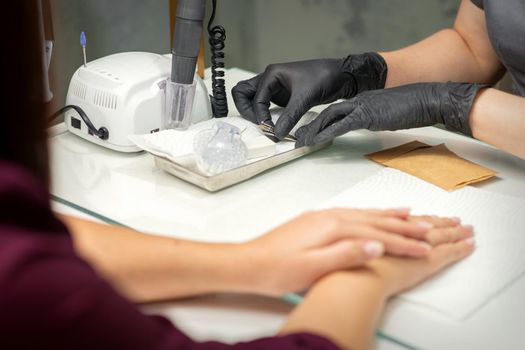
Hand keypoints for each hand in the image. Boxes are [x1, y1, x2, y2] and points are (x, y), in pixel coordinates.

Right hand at [231, 53, 386, 138]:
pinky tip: (272, 124)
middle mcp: (269, 79)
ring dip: (253, 112)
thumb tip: (275, 134)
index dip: (260, 116)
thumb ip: (290, 116)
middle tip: (259, 124)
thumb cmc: (323, 78)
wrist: (341, 76)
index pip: (255, 98)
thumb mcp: (305, 98)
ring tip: (264, 126)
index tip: (270, 130)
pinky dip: (264, 114)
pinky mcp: (282, 96)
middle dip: (246, 110)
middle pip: (242, 93)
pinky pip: (264, 105)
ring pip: (251, 98)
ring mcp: (274, 87)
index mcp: (272, 74)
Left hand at [242, 208, 469, 295]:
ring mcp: (323, 216)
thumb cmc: (276, 269)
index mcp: (333, 228)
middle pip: (377, 221)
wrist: (249, 262)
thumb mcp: (311, 268)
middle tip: (431, 228)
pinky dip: (370, 213)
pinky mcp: (317, 220)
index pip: (378, 236)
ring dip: (391, 216)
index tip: (427, 248)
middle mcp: (331, 217)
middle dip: (406, 226)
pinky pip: (353, 213)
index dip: (404, 243)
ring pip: (366, 214)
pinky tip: (374, 214)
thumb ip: (345, 255)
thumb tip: (376, 246)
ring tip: (413, 215)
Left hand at [296, 82, 484, 146]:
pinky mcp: (367, 115)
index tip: (310, 130)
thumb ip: (376, 117)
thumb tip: (370, 124)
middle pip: (327, 112)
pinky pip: (341, 125)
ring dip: (312, 130)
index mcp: (363, 100)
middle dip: (310, 125)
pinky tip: (315, 141)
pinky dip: (325, 133)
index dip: (321, 120)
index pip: (336, 110)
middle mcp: (359, 100)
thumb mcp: (390, 112)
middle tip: (298, 137)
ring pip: (329, 117)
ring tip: (300, 141)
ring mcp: (362, 106)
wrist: (429, 98)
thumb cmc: (415, 107)